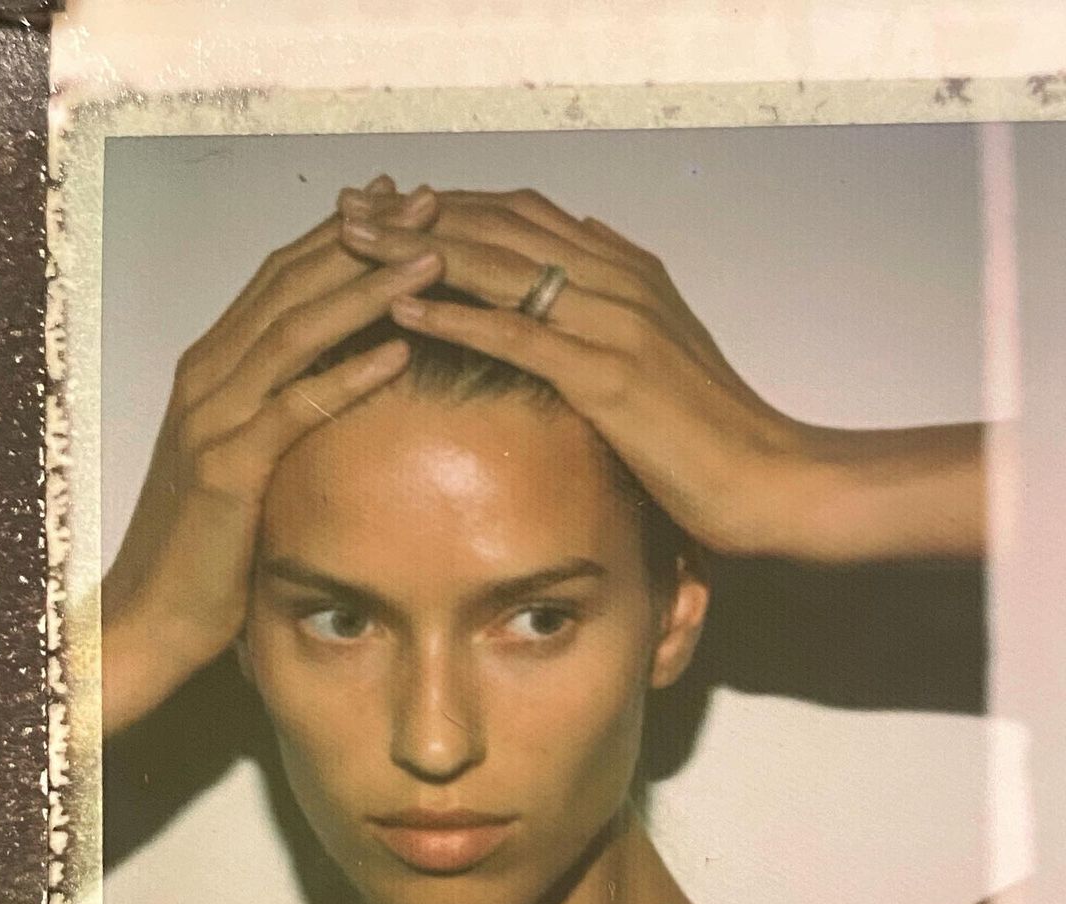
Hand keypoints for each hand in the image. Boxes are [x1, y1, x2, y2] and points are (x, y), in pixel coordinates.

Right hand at [99, 178, 443, 735]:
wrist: (156, 610)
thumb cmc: (211, 539)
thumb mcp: (249, 458)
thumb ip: (281, 410)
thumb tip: (346, 381)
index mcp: (215, 366)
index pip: (284, 279)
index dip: (344, 236)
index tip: (405, 205)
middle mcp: (209, 375)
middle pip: (293, 285)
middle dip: (366, 240)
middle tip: (432, 205)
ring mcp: (213, 417)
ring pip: (296, 332)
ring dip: (368, 290)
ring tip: (433, 260)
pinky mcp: (228, 467)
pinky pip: (294, 408)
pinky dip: (347, 374)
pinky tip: (398, 349)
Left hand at [338, 184, 986, 562]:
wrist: (774, 479)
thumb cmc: (714, 433)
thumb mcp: (663, 357)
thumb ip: (617, 313)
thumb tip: (573, 277)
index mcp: (627, 270)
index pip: (523, 216)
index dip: (451, 207)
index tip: (390, 209)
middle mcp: (618, 278)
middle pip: (498, 225)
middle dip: (415, 215)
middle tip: (348, 209)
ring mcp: (615, 321)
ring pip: (499, 266)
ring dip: (416, 251)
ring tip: (350, 243)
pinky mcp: (610, 375)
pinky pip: (519, 332)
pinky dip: (456, 314)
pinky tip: (402, 308)